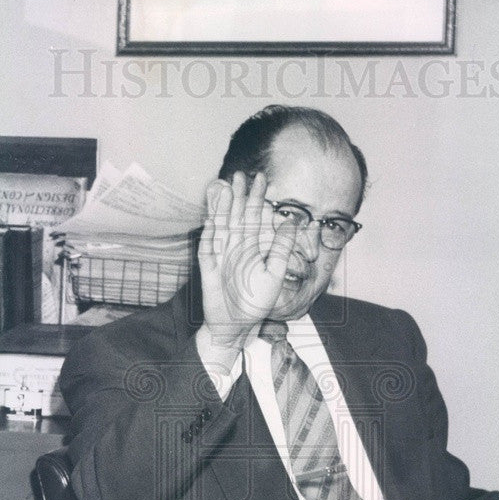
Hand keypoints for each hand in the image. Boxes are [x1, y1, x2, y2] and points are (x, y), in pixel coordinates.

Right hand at [197, 171, 297, 353]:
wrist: (235, 324)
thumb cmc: (256, 302)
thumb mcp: (275, 274)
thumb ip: (281, 249)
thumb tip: (291, 222)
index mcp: (254, 247)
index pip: (256, 217)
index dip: (258, 198)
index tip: (262, 179)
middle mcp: (237, 246)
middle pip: (237, 215)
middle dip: (239, 195)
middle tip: (241, 174)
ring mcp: (221, 254)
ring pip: (222, 224)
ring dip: (223, 206)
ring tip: (226, 186)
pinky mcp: (208, 265)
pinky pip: (208, 244)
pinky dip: (209, 230)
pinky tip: (212, 215)